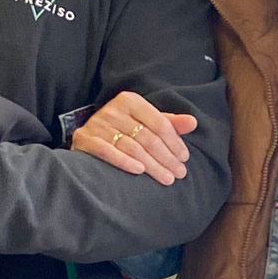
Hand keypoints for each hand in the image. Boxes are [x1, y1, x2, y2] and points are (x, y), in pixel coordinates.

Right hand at [71, 90, 195, 185]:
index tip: (184, 158)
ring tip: (166, 178)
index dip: (174, 141)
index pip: (159, 122)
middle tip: (179, 173)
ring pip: (131, 147)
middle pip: (146, 137)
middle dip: (166, 157)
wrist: (89, 137)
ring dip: (152, 165)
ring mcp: (97, 124)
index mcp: (130, 100)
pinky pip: (107, 152)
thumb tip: (193, 122)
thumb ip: (169, 122)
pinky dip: (124, 162)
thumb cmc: (125, 129)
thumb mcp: (147, 122)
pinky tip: (139, 171)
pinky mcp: (84, 139)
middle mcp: (112, 109)